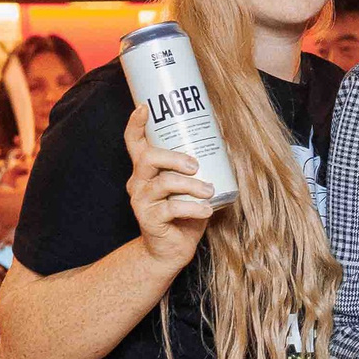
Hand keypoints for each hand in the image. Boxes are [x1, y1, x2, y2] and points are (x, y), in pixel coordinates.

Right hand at [123, 104, 215, 272]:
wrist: (170, 250)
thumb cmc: (184, 214)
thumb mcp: (191, 186)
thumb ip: (200, 168)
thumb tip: (224, 138)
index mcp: (146, 170)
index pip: (134, 142)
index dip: (136, 123)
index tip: (146, 107)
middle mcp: (138, 182)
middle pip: (149, 158)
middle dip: (175, 157)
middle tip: (196, 165)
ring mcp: (141, 201)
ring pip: (164, 183)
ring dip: (191, 185)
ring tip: (209, 191)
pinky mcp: (149, 220)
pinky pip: (172, 208)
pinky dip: (193, 207)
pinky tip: (207, 210)